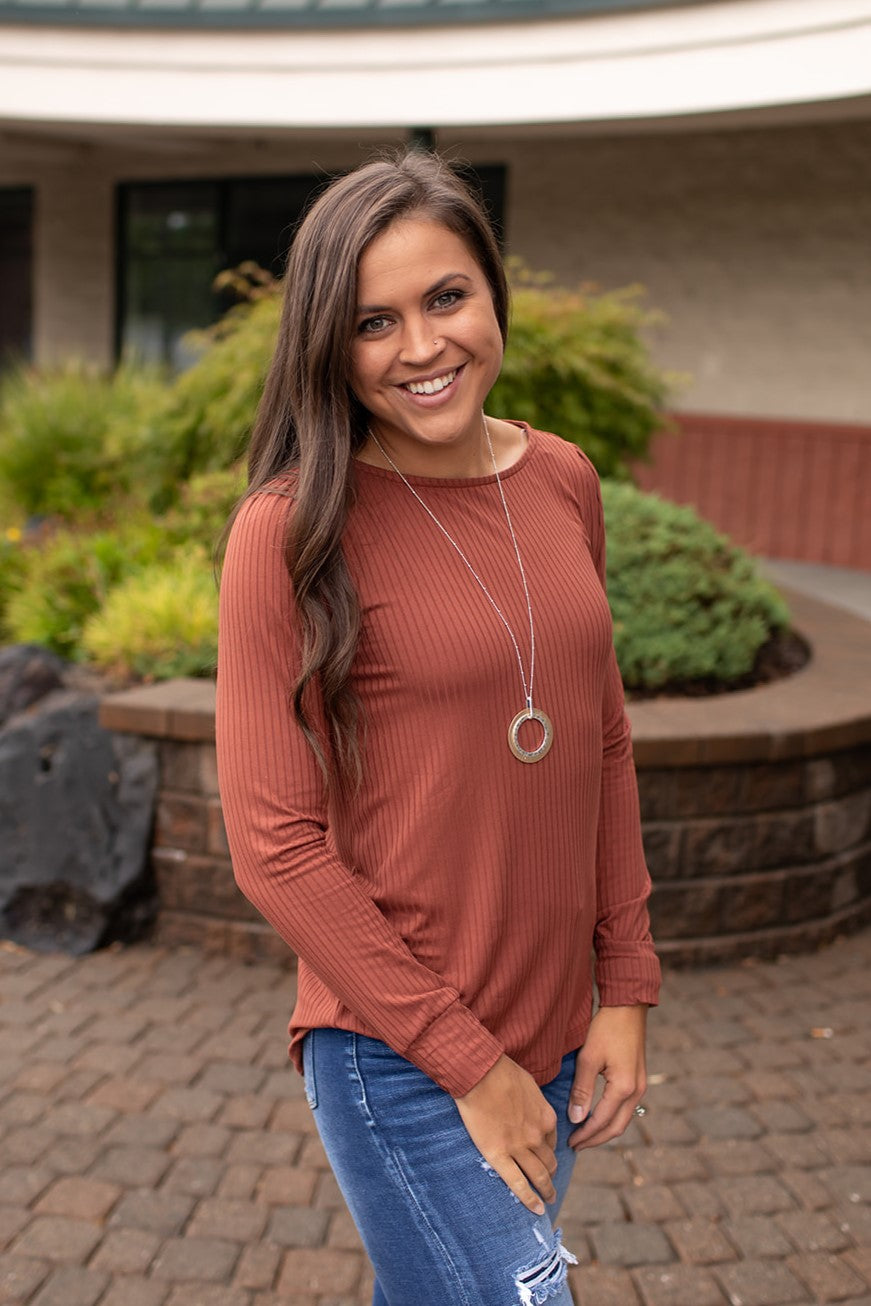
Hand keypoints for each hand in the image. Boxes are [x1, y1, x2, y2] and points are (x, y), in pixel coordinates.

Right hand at [454, 1054, 557, 1214]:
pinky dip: (530, 1200)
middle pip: (549, 1162)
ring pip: (538, 1176)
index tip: (546, 1158)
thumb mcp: (528, 1084)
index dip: (549, 1151)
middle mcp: (537, 1136)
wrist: (480, 1073)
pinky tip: (537, 1210)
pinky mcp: (499, 1156)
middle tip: (551, 1184)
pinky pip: (518, 1184)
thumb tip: (531, 1106)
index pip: (552, 1141)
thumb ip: (534, 1101)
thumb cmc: (501, 1072)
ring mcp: (519, 1148)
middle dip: (552, 1174)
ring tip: (548, 1200)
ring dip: (546, 1189)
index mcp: (546, 1117)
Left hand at [568, 1005, 647, 1150]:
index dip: (585, 1134)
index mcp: (623, 1088)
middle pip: (616, 1127)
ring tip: (585, 1136)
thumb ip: (582, 1090)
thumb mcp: (589, 1058)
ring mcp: (640, 1086)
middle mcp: (636, 1091)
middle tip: (576, 1146)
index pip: (601, 1121)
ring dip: (604, 1131)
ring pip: (623, 1120)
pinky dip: (612, 1118)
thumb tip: (576, 1118)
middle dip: (596, 1139)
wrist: (627, 1008)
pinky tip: (598, 1118)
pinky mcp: (638, 1080)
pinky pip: (626, 1108)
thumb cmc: (606, 1029)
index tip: (569, 1142)